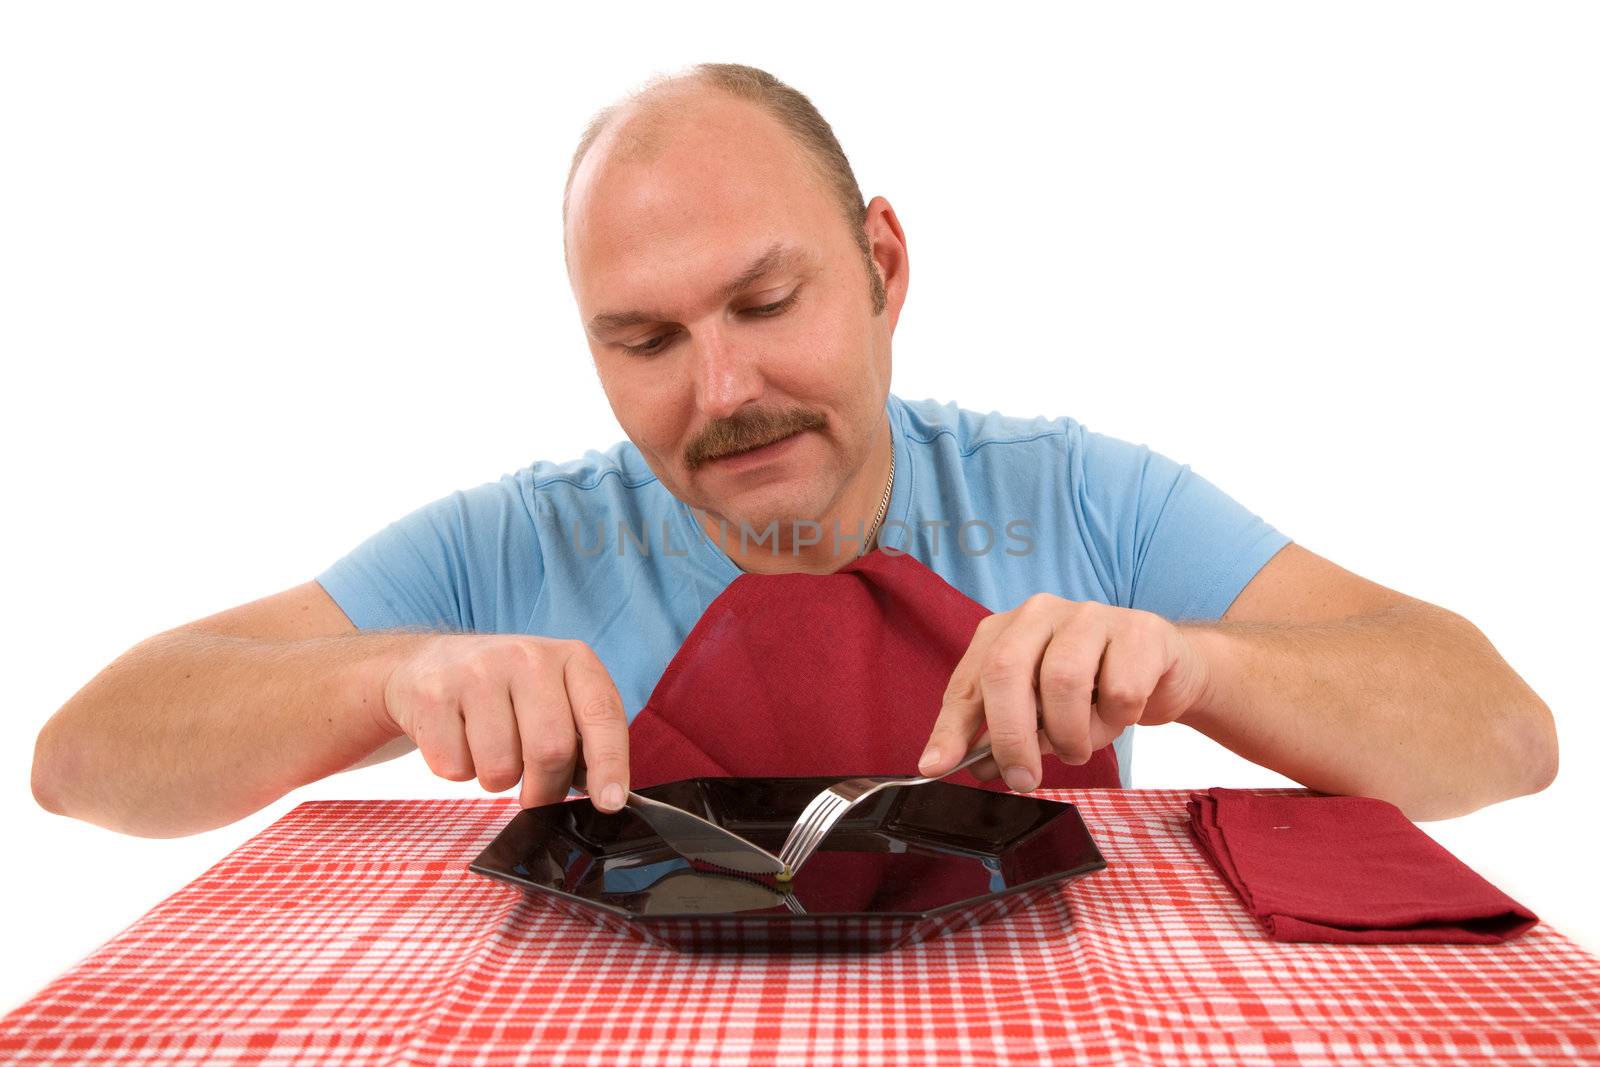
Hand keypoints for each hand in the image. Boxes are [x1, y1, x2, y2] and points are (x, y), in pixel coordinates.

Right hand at [381, 635, 629, 811]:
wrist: (425, 665)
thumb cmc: (505, 693)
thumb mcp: (554, 697)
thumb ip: (583, 738)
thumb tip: (604, 794)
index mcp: (571, 658)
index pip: (602, 714)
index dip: (610, 764)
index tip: (610, 802)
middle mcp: (528, 656)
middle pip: (551, 750)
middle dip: (545, 790)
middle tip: (535, 795)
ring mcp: (477, 671)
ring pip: (500, 768)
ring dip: (497, 781)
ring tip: (491, 752)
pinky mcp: (434, 695)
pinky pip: (455, 768)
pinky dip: (459, 771)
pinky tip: (458, 740)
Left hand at [917, 595, 1212, 790]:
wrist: (1164, 671)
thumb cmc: (1092, 690)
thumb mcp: (1038, 712)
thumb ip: (998, 734)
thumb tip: (960, 765)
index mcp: (1005, 630)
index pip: (968, 682)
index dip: (951, 728)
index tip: (937, 767)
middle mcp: (1040, 613)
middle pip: (1007, 671)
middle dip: (1010, 736)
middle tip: (1022, 778)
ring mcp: (1090, 615)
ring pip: (1063, 682)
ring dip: (1069, 734)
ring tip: (1078, 746)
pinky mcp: (1139, 630)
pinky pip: (1119, 690)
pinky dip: (1116, 720)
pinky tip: (1120, 714)